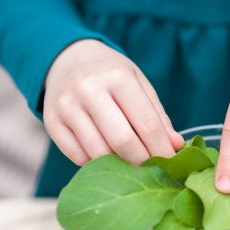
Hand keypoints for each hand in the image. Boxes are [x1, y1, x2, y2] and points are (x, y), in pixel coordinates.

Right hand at [43, 39, 183, 165]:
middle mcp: (89, 91)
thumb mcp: (139, 85)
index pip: (147, 124)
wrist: (67, 60)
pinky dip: (96, 163)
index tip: (172, 163)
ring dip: (120, 165)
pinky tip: (107, 157)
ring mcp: (67, 107)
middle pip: (122, 141)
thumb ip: (158, 116)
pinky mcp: (52, 123)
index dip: (162, 149)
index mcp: (118, 79)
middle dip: (142, 162)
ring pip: (98, 153)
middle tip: (153, 169)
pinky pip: (78, 156)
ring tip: (132, 164)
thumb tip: (176, 146)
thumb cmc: (111, 76)